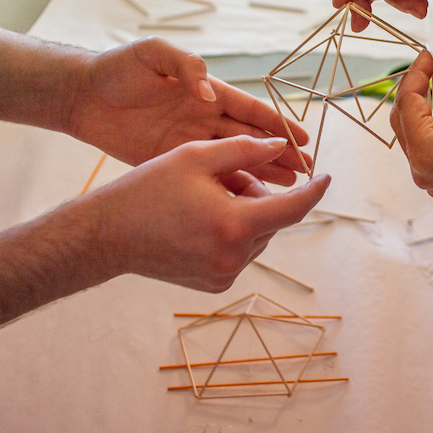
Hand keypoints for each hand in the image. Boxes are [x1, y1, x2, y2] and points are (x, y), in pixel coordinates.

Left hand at [65, 37, 309, 183]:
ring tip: (289, 188)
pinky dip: (228, 188)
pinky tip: (246, 202)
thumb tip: (211, 93)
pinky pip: (207, 177)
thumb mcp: (152, 54)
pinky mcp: (170, 161)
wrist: (80, 96)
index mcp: (208, 90)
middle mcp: (204, 117)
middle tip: (306, 172)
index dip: (278, 123)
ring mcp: (189, 141)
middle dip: (280, 153)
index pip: (251, 109)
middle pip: (251, 138)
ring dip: (262, 173)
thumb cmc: (117, 68)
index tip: (303, 138)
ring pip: (235, 161)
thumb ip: (185, 66)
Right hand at [92, 136, 330, 292]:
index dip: (315, 191)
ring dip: (244, 212)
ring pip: (256, 234)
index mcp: (235, 225)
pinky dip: (231, 232)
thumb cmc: (148, 190)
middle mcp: (234, 257)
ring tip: (207, 195)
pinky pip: (239, 251)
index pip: (293, 209)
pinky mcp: (214, 285)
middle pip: (270, 219)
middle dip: (257, 193)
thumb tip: (281, 148)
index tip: (326, 176)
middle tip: (224, 175)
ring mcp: (224, 276)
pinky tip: (199, 219)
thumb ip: (245, 150)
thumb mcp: (196, 157)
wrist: (106, 236)